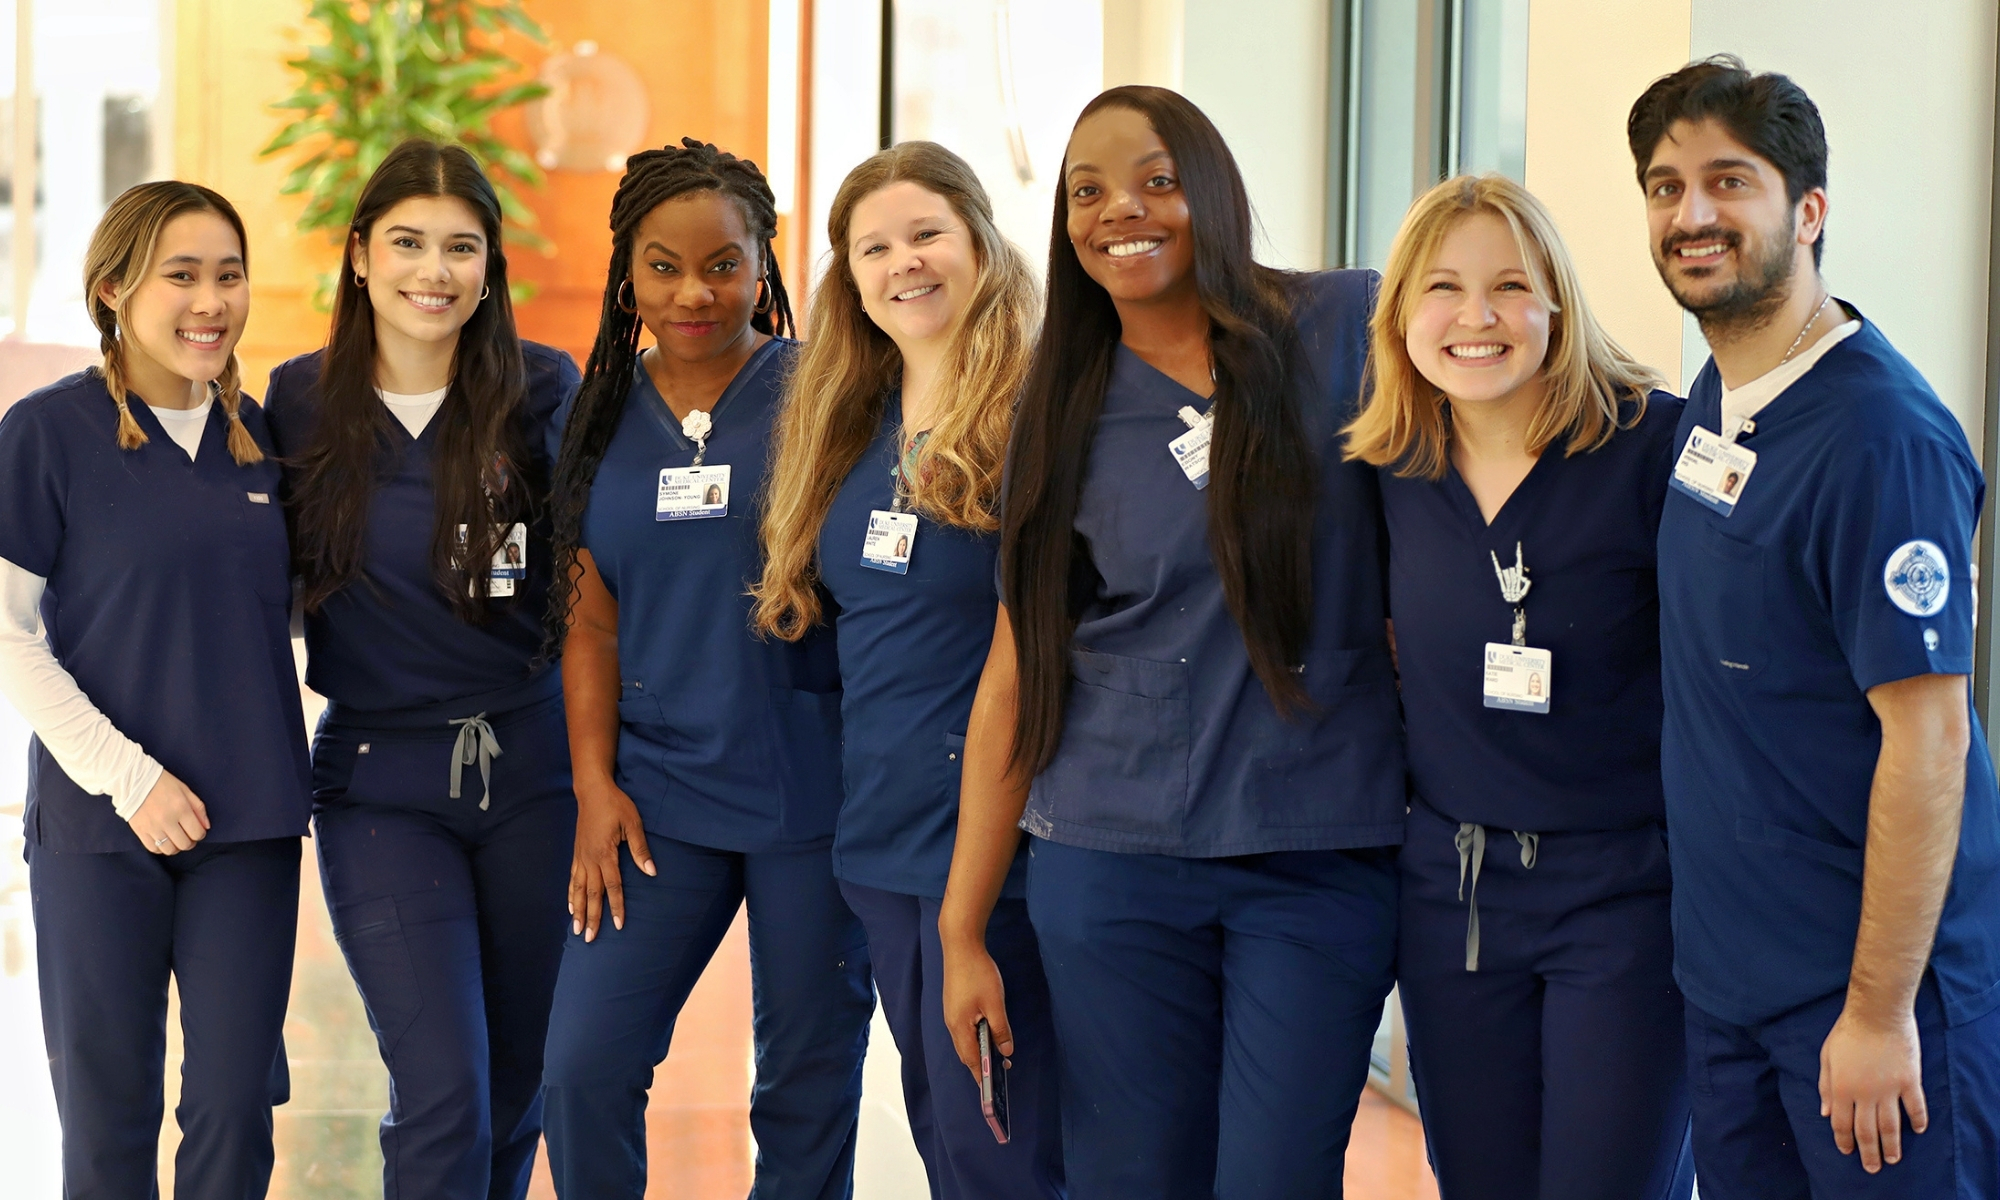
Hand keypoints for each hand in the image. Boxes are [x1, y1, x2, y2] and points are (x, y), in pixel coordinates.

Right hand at [129, 770, 209, 854]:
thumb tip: (206, 826)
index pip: (197, 833)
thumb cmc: (162, 783)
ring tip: (175, 839)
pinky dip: (160, 848)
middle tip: (187, 836)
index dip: (200, 835)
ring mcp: (153, 828)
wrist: (133, 781)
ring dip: (175, 847)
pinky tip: (163, 840)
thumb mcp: (185, 790)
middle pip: (184, 844)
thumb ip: (198, 808)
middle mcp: (167, 820)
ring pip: (169, 850)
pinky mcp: (140, 831)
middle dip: (189, 842)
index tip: (197, 831)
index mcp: (181, 808)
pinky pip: (153, 848)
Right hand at [569, 780, 654, 940]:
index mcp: (605, 853)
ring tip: (576, 930)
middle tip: (590, 938)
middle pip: (591, 894)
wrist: (592, 791)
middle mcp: (590, 859)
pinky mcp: (577, 853)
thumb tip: (651, 871)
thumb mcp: (632, 823)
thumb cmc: (615, 805)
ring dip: (578, 911)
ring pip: (578, 889)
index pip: (612, 886)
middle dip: (592, 917)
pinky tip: (570, 906)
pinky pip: (572, 878)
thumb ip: (640, 848)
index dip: (616, 906)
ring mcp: (581, 857)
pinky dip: (571, 894)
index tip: (618, 925)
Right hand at [941, 930, 1012, 1079]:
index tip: (992, 1090)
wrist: (961, 946)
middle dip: (981, 1064)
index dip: (981, 1075)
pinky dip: (976, 1037)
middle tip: (1001, 1070)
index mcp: (960, 1027)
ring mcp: (952, 1013)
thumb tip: (1006, 1052)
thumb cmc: (978, 974)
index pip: (971, 1059)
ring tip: (998, 1054)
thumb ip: (1001, 1030)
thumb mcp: (995, 1003)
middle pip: (966, 1052)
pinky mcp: (954, 1004)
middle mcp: (952, 1023)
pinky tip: (988, 1032)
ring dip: (980, 1050)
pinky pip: (964, 1029)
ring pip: (965, 1040)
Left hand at [1819, 1005, 1927, 1171]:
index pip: (1842, 1123)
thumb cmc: (1847, 1032)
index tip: (1847, 1151)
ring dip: (1892, 1145)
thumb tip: (1825, 1113)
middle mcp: (1865, 1094)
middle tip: (1873, 1168)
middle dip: (1869, 1152)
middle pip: (1867, 1131)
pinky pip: (1916, 1107)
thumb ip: (1825, 1087)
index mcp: (1842, 1088)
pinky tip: (1918, 1131)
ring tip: (1893, 1159)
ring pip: (1891, 1126)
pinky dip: (1918, 1121)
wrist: (1877, 1013)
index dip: (1844, 1140)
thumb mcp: (1827, 1057)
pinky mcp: (1910, 1081)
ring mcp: (1889, 1089)